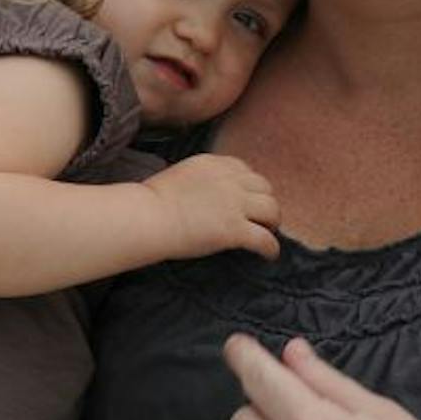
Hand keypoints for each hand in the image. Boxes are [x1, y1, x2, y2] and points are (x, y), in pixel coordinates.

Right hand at [142, 154, 279, 259]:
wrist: (148, 217)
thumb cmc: (151, 202)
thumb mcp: (180, 175)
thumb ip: (199, 179)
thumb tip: (204, 194)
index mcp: (214, 164)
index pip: (244, 170)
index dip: (249, 186)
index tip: (246, 199)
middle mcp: (230, 180)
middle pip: (264, 187)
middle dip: (265, 201)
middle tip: (261, 218)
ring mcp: (235, 205)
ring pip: (272, 210)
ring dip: (272, 222)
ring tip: (267, 232)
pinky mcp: (235, 230)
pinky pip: (266, 239)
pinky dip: (271, 249)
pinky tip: (268, 256)